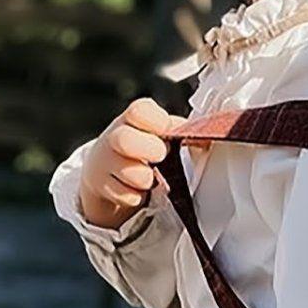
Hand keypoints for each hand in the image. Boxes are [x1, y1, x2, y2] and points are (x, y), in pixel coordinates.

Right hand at [78, 95, 184, 230]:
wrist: (105, 168)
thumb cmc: (142, 146)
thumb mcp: (158, 132)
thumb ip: (179, 131)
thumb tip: (207, 138)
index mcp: (134, 119)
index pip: (140, 111)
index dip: (157, 121)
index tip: (166, 129)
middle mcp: (116, 137)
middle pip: (125, 139)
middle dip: (149, 149)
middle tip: (161, 156)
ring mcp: (106, 161)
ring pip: (127, 170)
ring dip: (145, 178)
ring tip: (151, 177)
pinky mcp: (101, 185)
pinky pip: (125, 195)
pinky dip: (136, 196)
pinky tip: (139, 190)